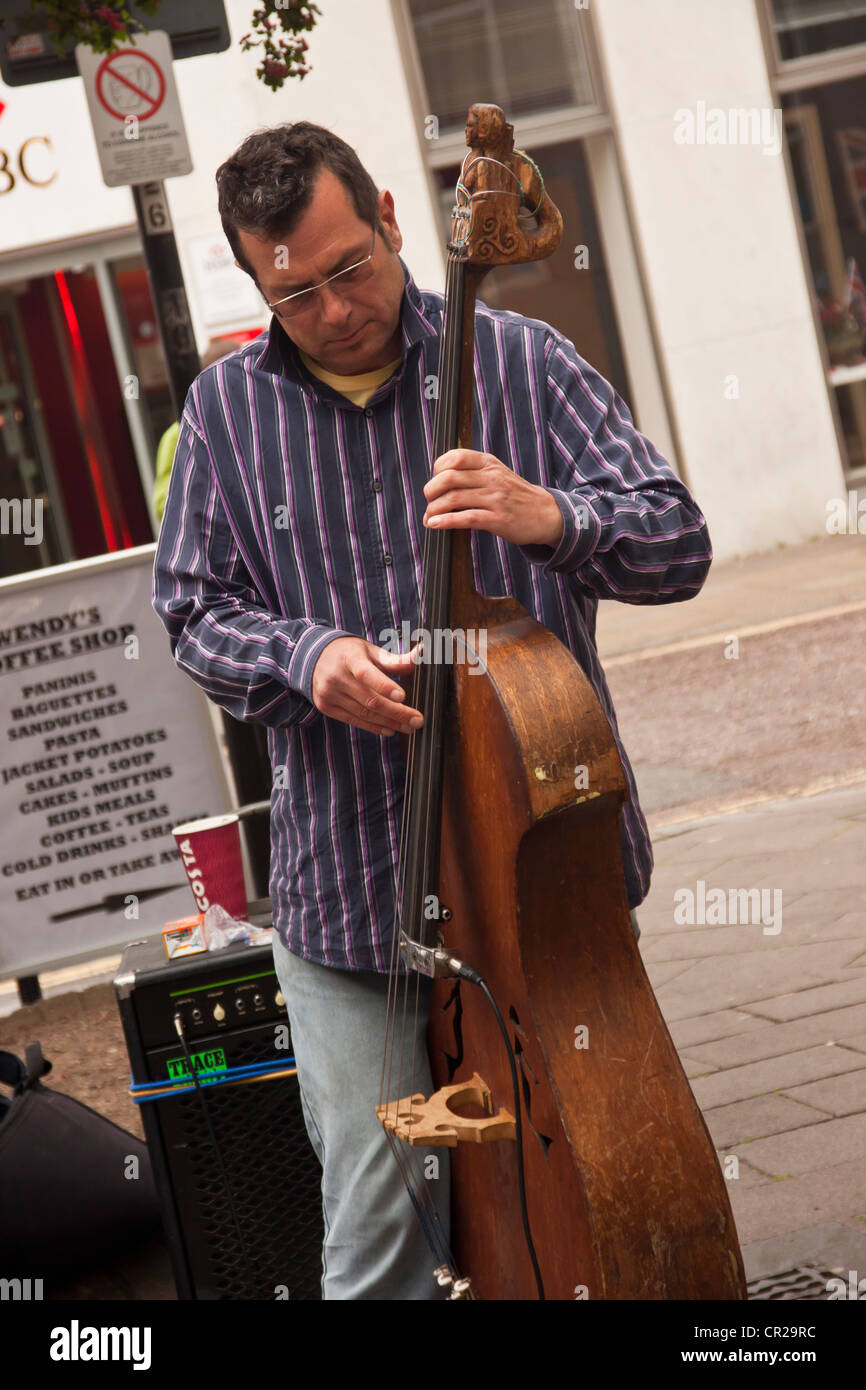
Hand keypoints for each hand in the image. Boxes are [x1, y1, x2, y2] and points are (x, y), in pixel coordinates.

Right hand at [311, 636, 423, 736]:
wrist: (313, 658)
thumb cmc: (349, 653)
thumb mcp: (369, 651)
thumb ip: (394, 659)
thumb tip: (420, 655)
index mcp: (349, 658)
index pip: (366, 674)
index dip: (385, 686)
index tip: (403, 696)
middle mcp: (336, 677)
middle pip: (370, 699)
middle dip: (397, 712)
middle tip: (417, 721)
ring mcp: (329, 694)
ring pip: (364, 713)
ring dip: (389, 722)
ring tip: (409, 727)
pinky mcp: (326, 707)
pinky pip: (354, 720)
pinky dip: (374, 727)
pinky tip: (390, 730)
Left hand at [422, 449, 562, 547]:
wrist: (545, 513)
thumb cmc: (515, 495)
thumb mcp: (496, 473)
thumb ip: (472, 471)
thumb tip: (439, 478)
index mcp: (489, 463)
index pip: (455, 457)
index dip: (438, 469)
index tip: (436, 481)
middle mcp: (492, 478)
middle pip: (449, 478)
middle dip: (431, 491)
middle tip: (429, 501)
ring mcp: (496, 498)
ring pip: (454, 499)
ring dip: (434, 510)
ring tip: (429, 517)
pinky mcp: (499, 519)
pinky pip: (466, 518)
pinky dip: (446, 522)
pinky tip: (435, 525)